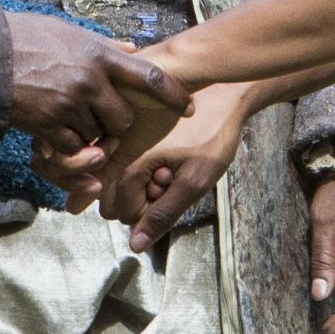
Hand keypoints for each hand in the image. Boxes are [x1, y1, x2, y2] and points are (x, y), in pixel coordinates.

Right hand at [0, 10, 188, 154]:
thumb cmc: (26, 38)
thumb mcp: (70, 32)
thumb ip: (105, 45)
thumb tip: (133, 47)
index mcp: (100, 55)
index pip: (151, 77)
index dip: (174, 95)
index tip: (188, 108)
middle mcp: (91, 81)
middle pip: (124, 118)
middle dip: (117, 125)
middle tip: (101, 119)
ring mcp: (71, 106)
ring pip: (98, 135)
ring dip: (90, 135)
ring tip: (69, 117)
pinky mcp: (50, 126)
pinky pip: (73, 148)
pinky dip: (69, 147)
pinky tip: (55, 131)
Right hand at [107, 79, 256, 249]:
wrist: (222, 89)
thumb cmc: (213, 133)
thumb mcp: (195, 181)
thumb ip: (163, 214)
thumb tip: (135, 245)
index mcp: (129, 163)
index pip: (121, 213)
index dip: (148, 212)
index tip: (170, 191)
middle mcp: (115, 149)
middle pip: (112, 199)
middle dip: (139, 199)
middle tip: (169, 179)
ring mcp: (118, 137)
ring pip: (116, 182)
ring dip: (139, 183)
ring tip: (168, 165)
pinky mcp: (124, 128)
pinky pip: (120, 162)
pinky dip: (138, 165)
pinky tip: (162, 154)